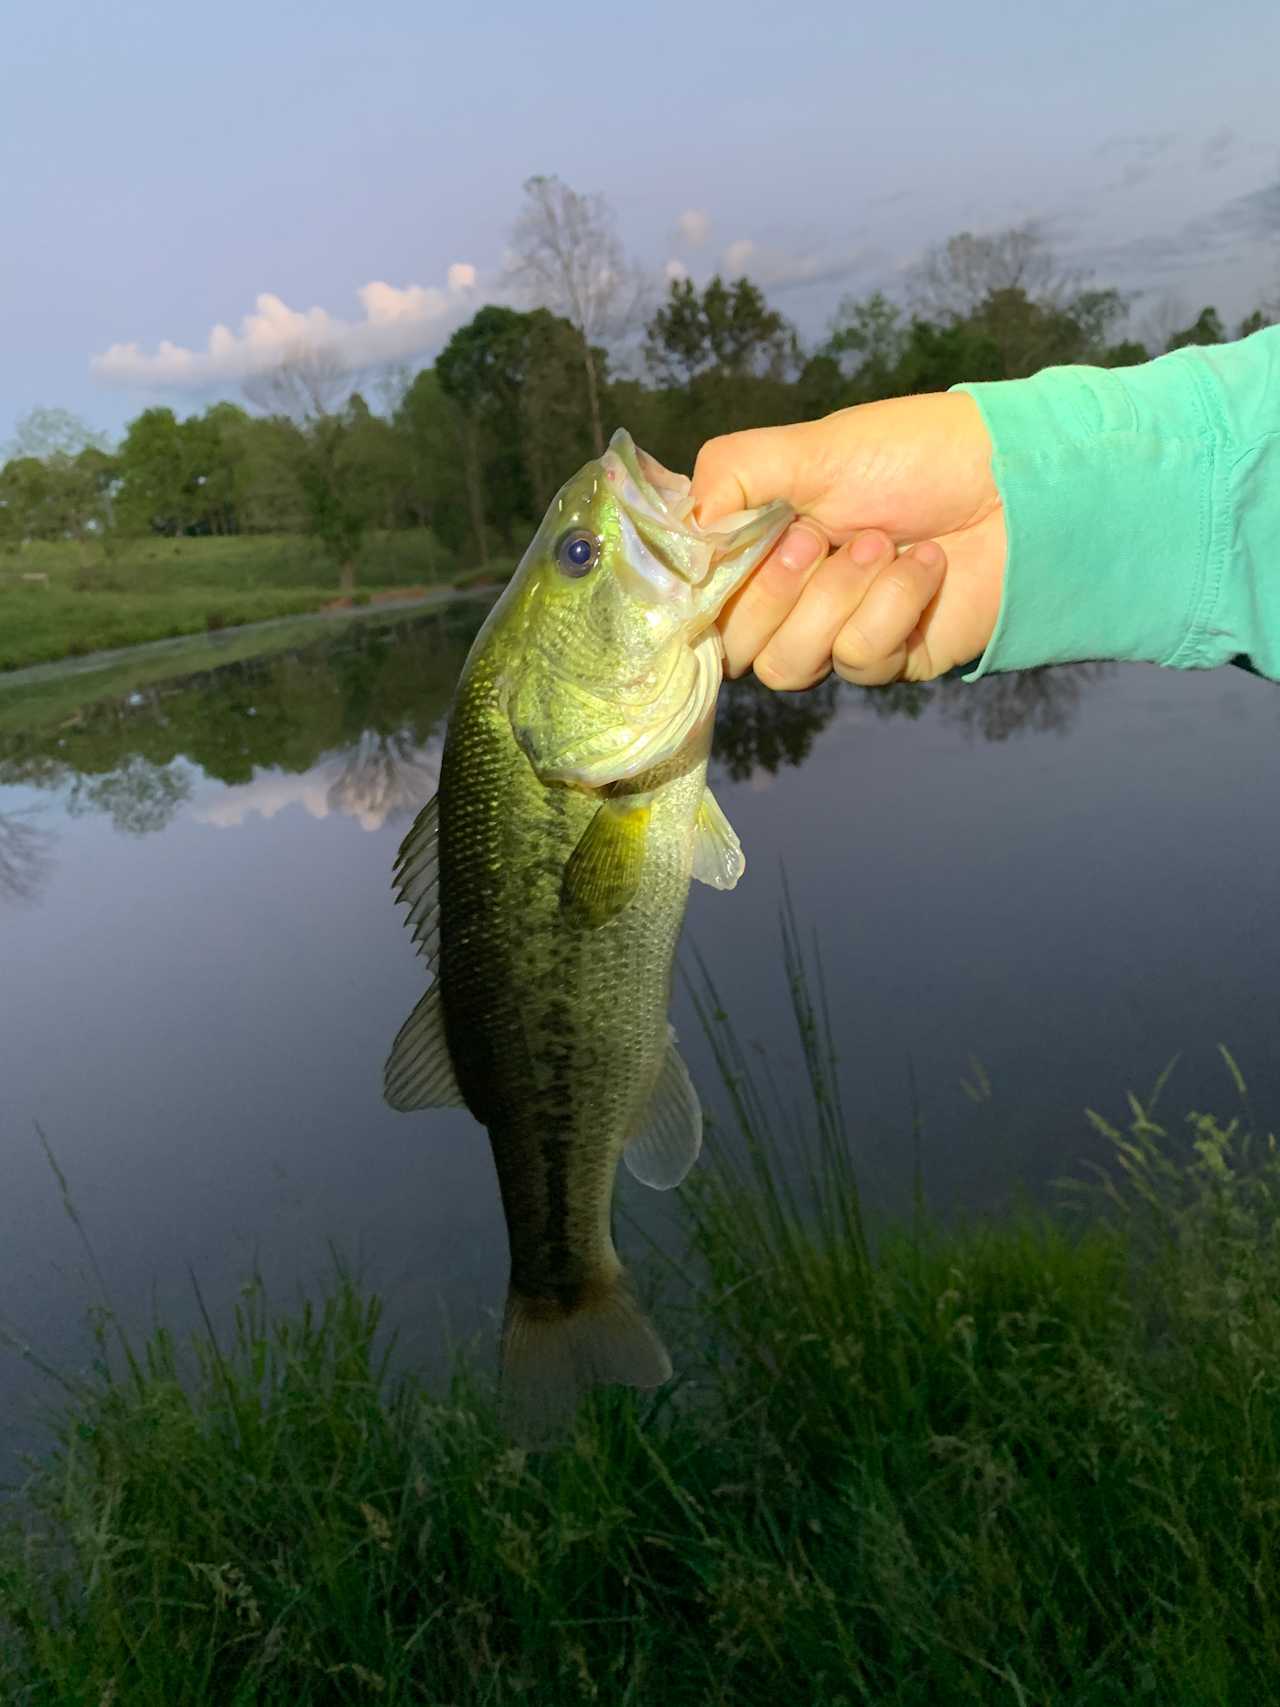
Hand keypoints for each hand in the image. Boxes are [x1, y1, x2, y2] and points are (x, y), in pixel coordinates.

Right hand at [693, 392, 1005, 686]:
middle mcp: (788, 600)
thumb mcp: (809, 448)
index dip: (703, 593)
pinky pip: (859, 659)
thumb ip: (734, 476)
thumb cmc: (912, 455)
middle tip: (815, 535)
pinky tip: (926, 565)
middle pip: (735, 649)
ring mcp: (835, 634)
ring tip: (881, 544)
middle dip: (774, 592)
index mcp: (757, 549)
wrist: (1014, 482)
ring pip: (788, 666)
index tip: (721, 556)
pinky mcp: (887, 658)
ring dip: (835, 600)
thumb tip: (684, 526)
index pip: (698, 602)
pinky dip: (891, 607)